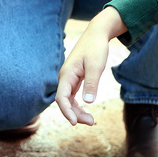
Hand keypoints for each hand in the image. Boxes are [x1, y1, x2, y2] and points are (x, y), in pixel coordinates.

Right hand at [56, 7, 126, 125]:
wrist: (96, 34)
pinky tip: (86, 110)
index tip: (74, 122)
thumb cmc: (95, 48)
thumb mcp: (95, 65)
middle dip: (75, 114)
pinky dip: (79, 105)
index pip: (61, 97)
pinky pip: (73, 96)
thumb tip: (87, 102)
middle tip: (91, 122)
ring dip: (77, 111)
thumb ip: (91, 83)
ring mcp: (69, 79)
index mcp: (67, 74)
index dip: (66, 111)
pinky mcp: (75, 79)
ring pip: (69, 100)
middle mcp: (65, 78)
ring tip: (91, 120)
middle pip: (65, 101)